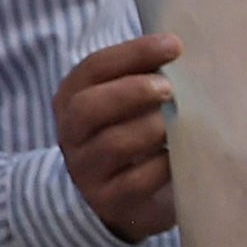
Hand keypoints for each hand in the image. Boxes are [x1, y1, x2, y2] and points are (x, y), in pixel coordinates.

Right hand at [53, 34, 180, 241]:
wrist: (112, 198)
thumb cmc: (125, 137)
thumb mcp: (120, 106)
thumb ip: (137, 79)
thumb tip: (173, 52)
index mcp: (70, 100)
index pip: (92, 69)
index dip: (132, 54)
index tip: (172, 45)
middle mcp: (70, 134)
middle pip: (87, 107)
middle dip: (131, 92)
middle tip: (168, 88)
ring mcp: (86, 169)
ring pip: (113, 144)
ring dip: (151, 128)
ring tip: (174, 123)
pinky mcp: (108, 200)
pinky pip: (136, 180)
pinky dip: (162, 165)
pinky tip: (175, 155)